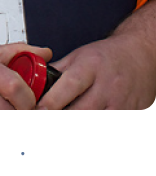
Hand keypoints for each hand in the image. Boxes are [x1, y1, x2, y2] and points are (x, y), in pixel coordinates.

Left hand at [37, 34, 155, 109]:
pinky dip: (98, 117)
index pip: (69, 86)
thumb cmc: (107, 56)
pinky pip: (111, 120)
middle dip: (64, 113)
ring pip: (96, 117)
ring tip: (70, 110)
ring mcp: (122, 102)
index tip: (40, 108)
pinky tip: (90, 112)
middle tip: (50, 112)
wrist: (139, 55)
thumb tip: (36, 82)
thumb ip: (58, 71)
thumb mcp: (78, 56)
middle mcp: (107, 85)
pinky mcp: (133, 112)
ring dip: (80, 117)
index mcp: (90, 67)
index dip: (53, 100)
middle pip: (82, 109)